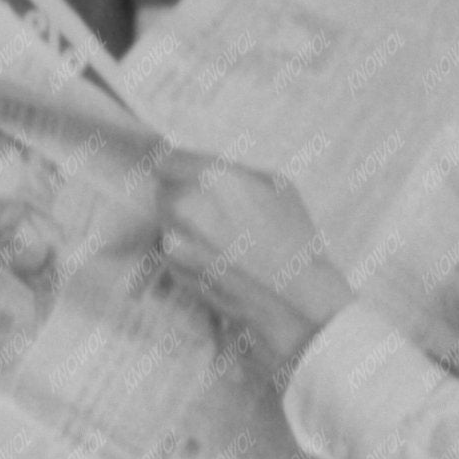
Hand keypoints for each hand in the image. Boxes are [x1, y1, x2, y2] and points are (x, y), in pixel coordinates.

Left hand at [156, 150, 353, 387]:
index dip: (173, 163)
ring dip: (182, 221)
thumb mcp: (275, 186)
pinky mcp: (172, 268)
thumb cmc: (293, 239)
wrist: (294, 301)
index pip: (166, 157)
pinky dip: (185, 247)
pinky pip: (171, 246)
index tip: (176, 166)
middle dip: (181, 192)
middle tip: (210, 206)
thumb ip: (233, 172)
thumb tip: (204, 167)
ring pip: (166, 218)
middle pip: (164, 187)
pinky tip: (217, 257)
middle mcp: (185, 204)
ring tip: (219, 235)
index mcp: (212, 176)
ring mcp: (174, 238)